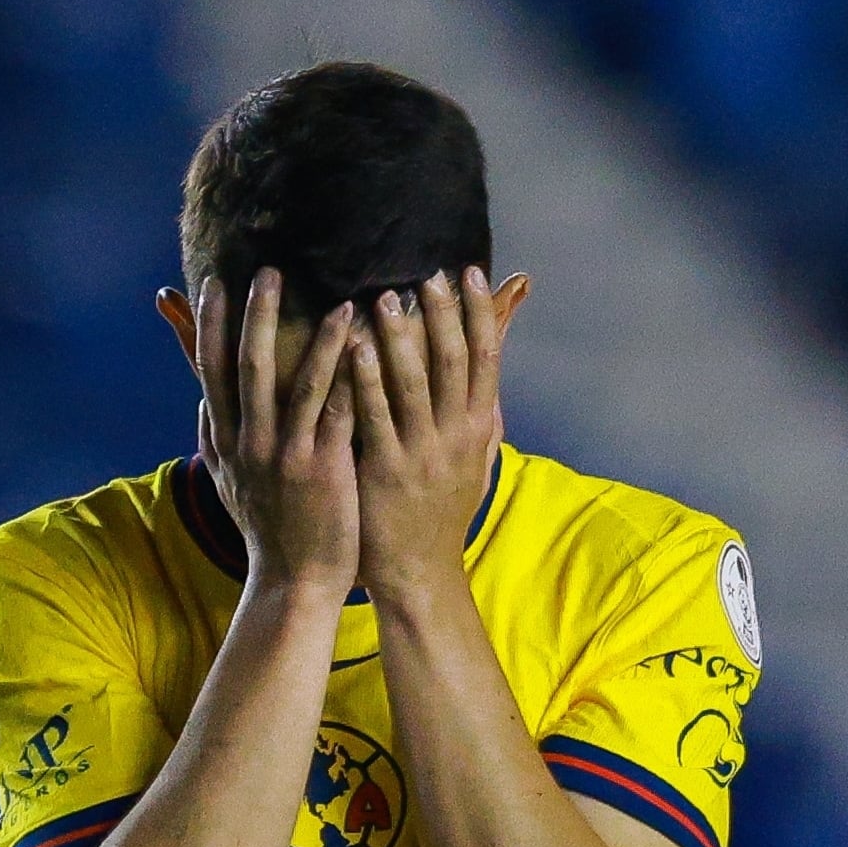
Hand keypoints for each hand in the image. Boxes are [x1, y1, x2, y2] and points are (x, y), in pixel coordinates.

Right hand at [196, 268, 358, 599]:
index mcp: (228, 441)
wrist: (293, 584)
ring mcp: (285, 455)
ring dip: (315, 335)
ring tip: (337, 297)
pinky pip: (335, 410)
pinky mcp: (321, 468)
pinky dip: (349, 374)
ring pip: (295, 382)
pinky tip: (367, 344)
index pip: (212, 371)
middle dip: (256, 315)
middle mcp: (250, 442)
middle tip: (267, 270)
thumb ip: (213, 441)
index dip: (210, 325)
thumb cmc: (267, 533)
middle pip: (247, 366)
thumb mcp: (228, 486)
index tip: (215, 283)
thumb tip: (203, 403)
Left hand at [347, 267, 506, 603]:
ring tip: (385, 296)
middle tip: (427, 273)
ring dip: (401, 337)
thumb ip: (481, 407)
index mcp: (476, 428)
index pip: (485, 358)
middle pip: (454, 362)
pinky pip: (375, 417)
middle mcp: (455, 437)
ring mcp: (421, 454)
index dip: (479, 313)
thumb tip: (494, 362)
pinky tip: (353, 347)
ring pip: (414, 384)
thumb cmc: (440, 512)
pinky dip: (366, 380)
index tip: (468, 272)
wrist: (419, 574)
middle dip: (443, 314)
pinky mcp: (385, 472)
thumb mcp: (474, 458)